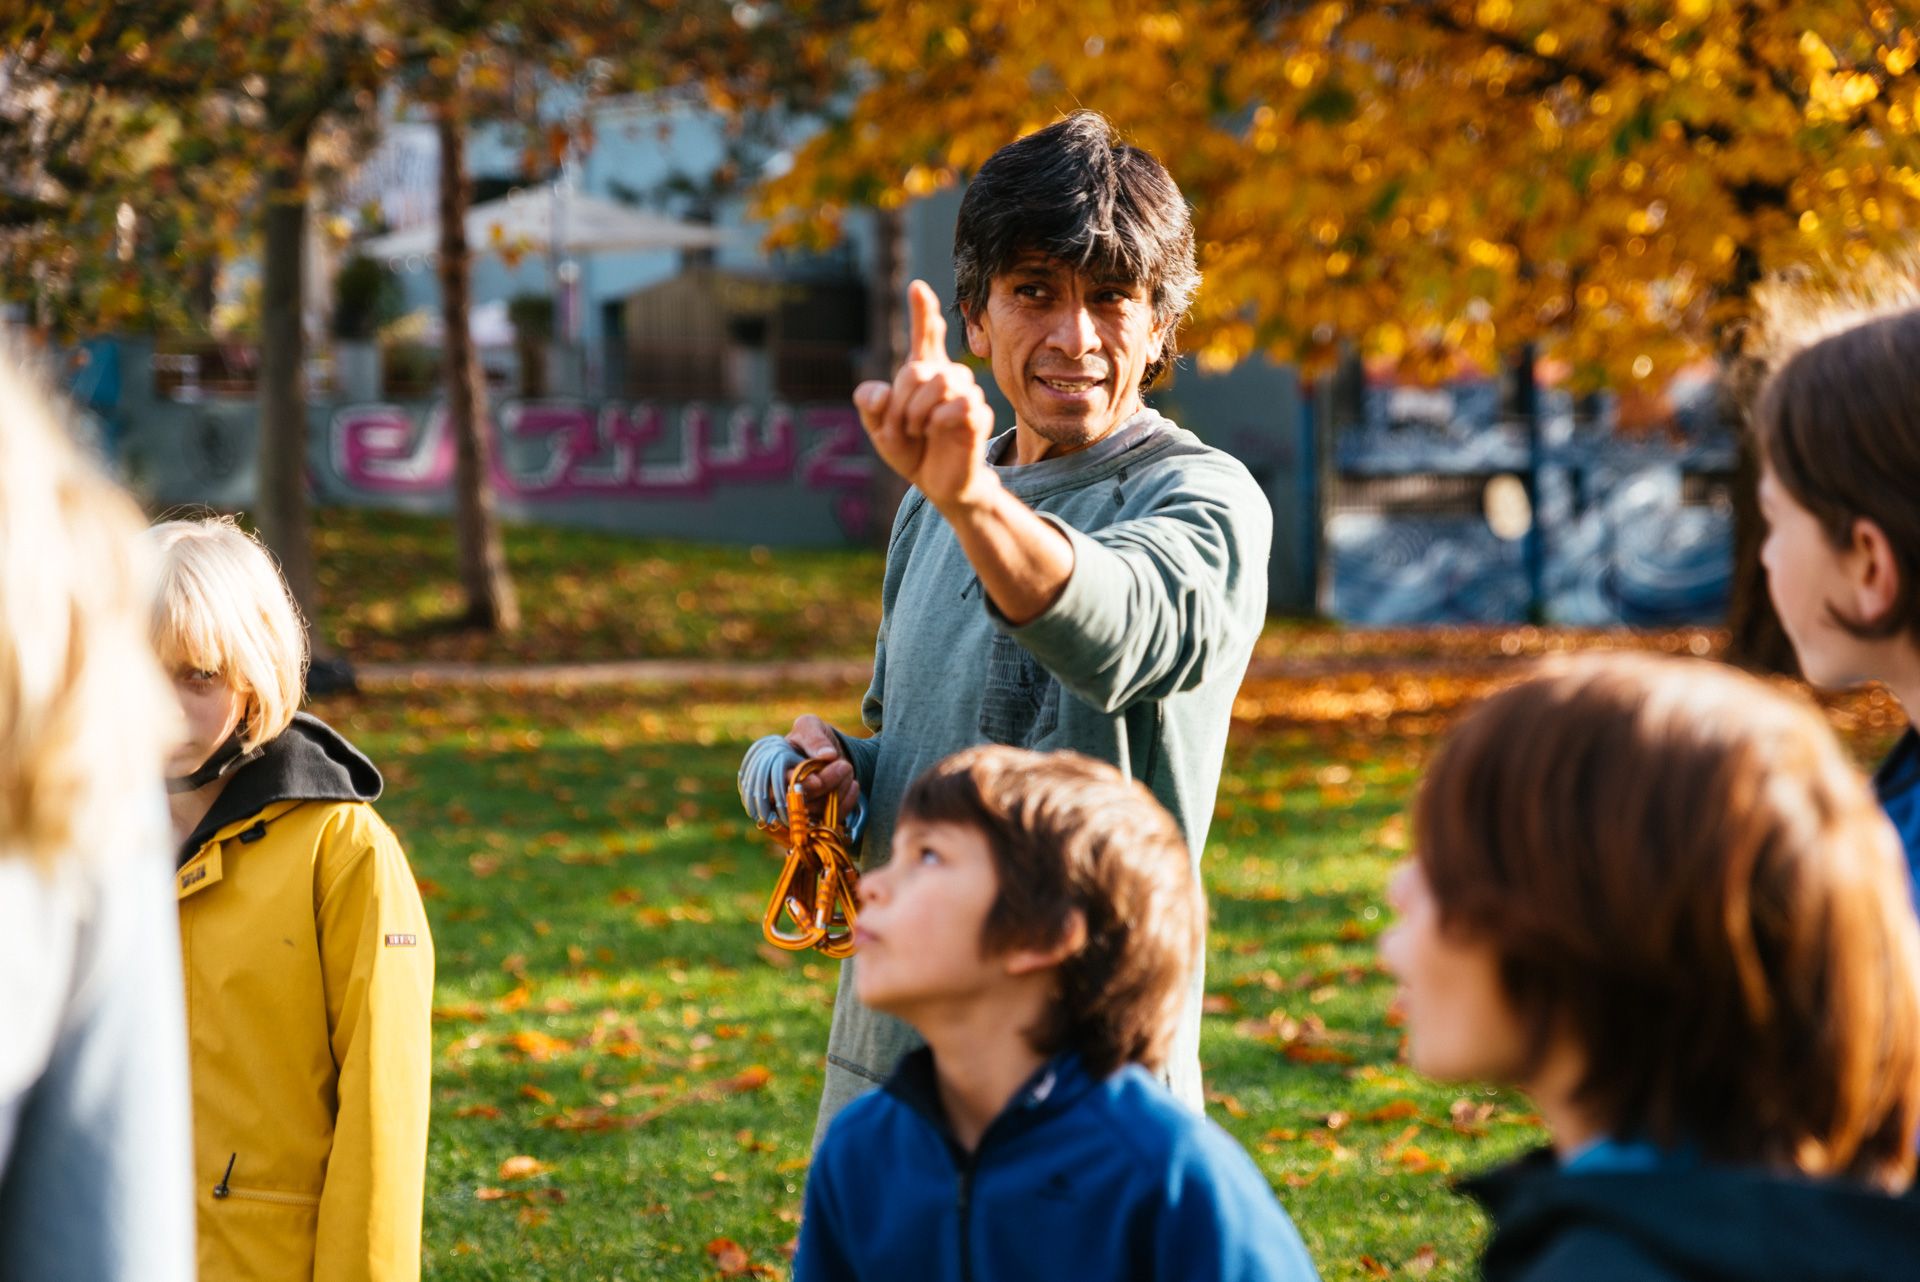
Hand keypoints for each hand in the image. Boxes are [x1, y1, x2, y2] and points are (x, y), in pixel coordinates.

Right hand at [785, 715, 859, 812]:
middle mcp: (782, 793)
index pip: (778, 785)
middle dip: (826, 783)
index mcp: (774, 770)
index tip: (817, 780)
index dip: (798, 786)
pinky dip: (846, 802)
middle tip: (845, 765)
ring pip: (817, 811)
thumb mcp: (811, 726)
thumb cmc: (812, 737)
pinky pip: (831, 819)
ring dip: (839, 790)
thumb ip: (814, 737)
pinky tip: (853, 785)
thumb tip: (827, 755)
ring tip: (848, 769)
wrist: (828, 752)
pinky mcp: (817, 818)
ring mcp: (799, 809)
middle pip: (801, 801)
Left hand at [854, 280, 997, 511]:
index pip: (925, 336)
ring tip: (917, 430)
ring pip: (940, 382)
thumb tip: (881, 391)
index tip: (917, 288)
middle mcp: (947, 377)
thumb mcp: (879, 428)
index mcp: (923, 374)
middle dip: (900, 401)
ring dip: (917, 412)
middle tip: (900, 426)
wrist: (935, 483)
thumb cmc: (912, 449)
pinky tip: (937, 432)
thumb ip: (870, 404)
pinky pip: (959, 406)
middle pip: (918, 368)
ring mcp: (966, 394)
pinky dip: (939, 421)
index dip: (923, 312)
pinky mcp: (979, 416)